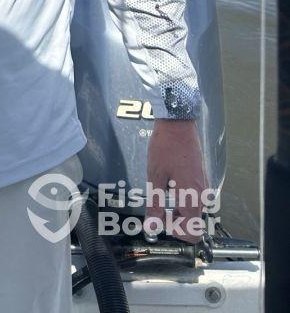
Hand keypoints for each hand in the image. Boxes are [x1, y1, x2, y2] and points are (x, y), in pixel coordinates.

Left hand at [146, 118, 207, 243]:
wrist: (178, 123)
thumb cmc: (165, 147)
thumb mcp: (155, 176)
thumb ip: (155, 205)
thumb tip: (151, 228)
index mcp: (192, 197)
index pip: (192, 232)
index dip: (174, 232)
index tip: (159, 220)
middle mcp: (202, 195)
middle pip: (193, 223)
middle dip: (175, 222)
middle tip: (157, 209)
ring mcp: (203, 186)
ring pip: (193, 211)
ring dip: (178, 211)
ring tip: (160, 195)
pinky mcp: (201, 178)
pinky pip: (194, 198)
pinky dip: (182, 200)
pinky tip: (168, 186)